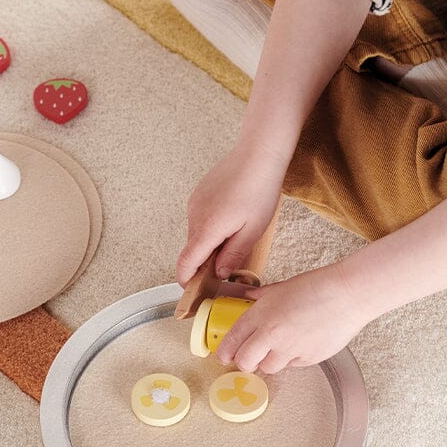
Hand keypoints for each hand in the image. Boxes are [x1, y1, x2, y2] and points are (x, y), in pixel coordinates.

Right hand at [176, 141, 287, 285]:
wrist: (257, 154)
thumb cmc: (260, 189)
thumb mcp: (253, 230)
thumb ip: (233, 255)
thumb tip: (220, 273)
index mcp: (207, 228)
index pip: (186, 262)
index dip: (186, 280)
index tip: (191, 291)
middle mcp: (195, 215)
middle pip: (193, 249)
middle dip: (206, 261)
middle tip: (229, 265)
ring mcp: (195, 202)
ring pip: (197, 233)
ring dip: (211, 242)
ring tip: (238, 234)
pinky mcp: (199, 193)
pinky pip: (200, 218)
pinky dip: (212, 226)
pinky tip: (233, 217)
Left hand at [215, 265, 366, 374]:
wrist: (346, 295)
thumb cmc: (316, 286)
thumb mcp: (281, 287)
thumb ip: (260, 297)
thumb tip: (247, 298)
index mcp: (261, 314)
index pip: (233, 340)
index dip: (225, 351)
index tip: (223, 355)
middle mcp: (272, 335)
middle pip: (245, 362)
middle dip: (244, 362)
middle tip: (247, 357)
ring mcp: (290, 350)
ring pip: (269, 368)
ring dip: (269, 361)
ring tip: (277, 346)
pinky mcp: (308, 360)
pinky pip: (292, 365)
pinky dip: (291, 358)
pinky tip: (299, 342)